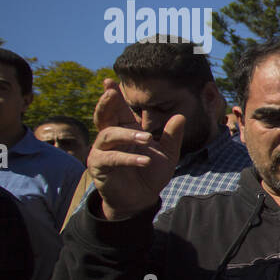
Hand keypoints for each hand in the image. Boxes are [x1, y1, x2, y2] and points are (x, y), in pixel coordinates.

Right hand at [89, 79, 182, 219]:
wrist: (142, 199)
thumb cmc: (151, 172)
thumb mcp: (167, 154)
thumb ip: (172, 136)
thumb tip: (180, 116)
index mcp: (125, 129)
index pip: (117, 109)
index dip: (112, 95)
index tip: (109, 80)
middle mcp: (110, 137)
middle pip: (103, 116)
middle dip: (106, 103)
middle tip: (111, 92)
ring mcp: (102, 151)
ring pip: (108, 135)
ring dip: (128, 135)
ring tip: (147, 138)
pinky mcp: (100, 167)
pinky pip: (112, 159)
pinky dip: (128, 158)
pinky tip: (144, 160)